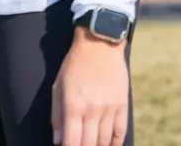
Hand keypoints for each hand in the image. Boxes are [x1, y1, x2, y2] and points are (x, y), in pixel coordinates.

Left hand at [52, 30, 129, 145]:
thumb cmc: (74, 65)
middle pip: (89, 144)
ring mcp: (109, 108)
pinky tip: (109, 144)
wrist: (99, 44)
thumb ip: (57, 116)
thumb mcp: (58, 87)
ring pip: (104, 141)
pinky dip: (115, 143)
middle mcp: (92, 110)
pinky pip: (120, 132)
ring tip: (92, 144)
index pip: (72, 142)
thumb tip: (58, 140)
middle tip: (80, 144)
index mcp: (73, 105)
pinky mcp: (122, 105)